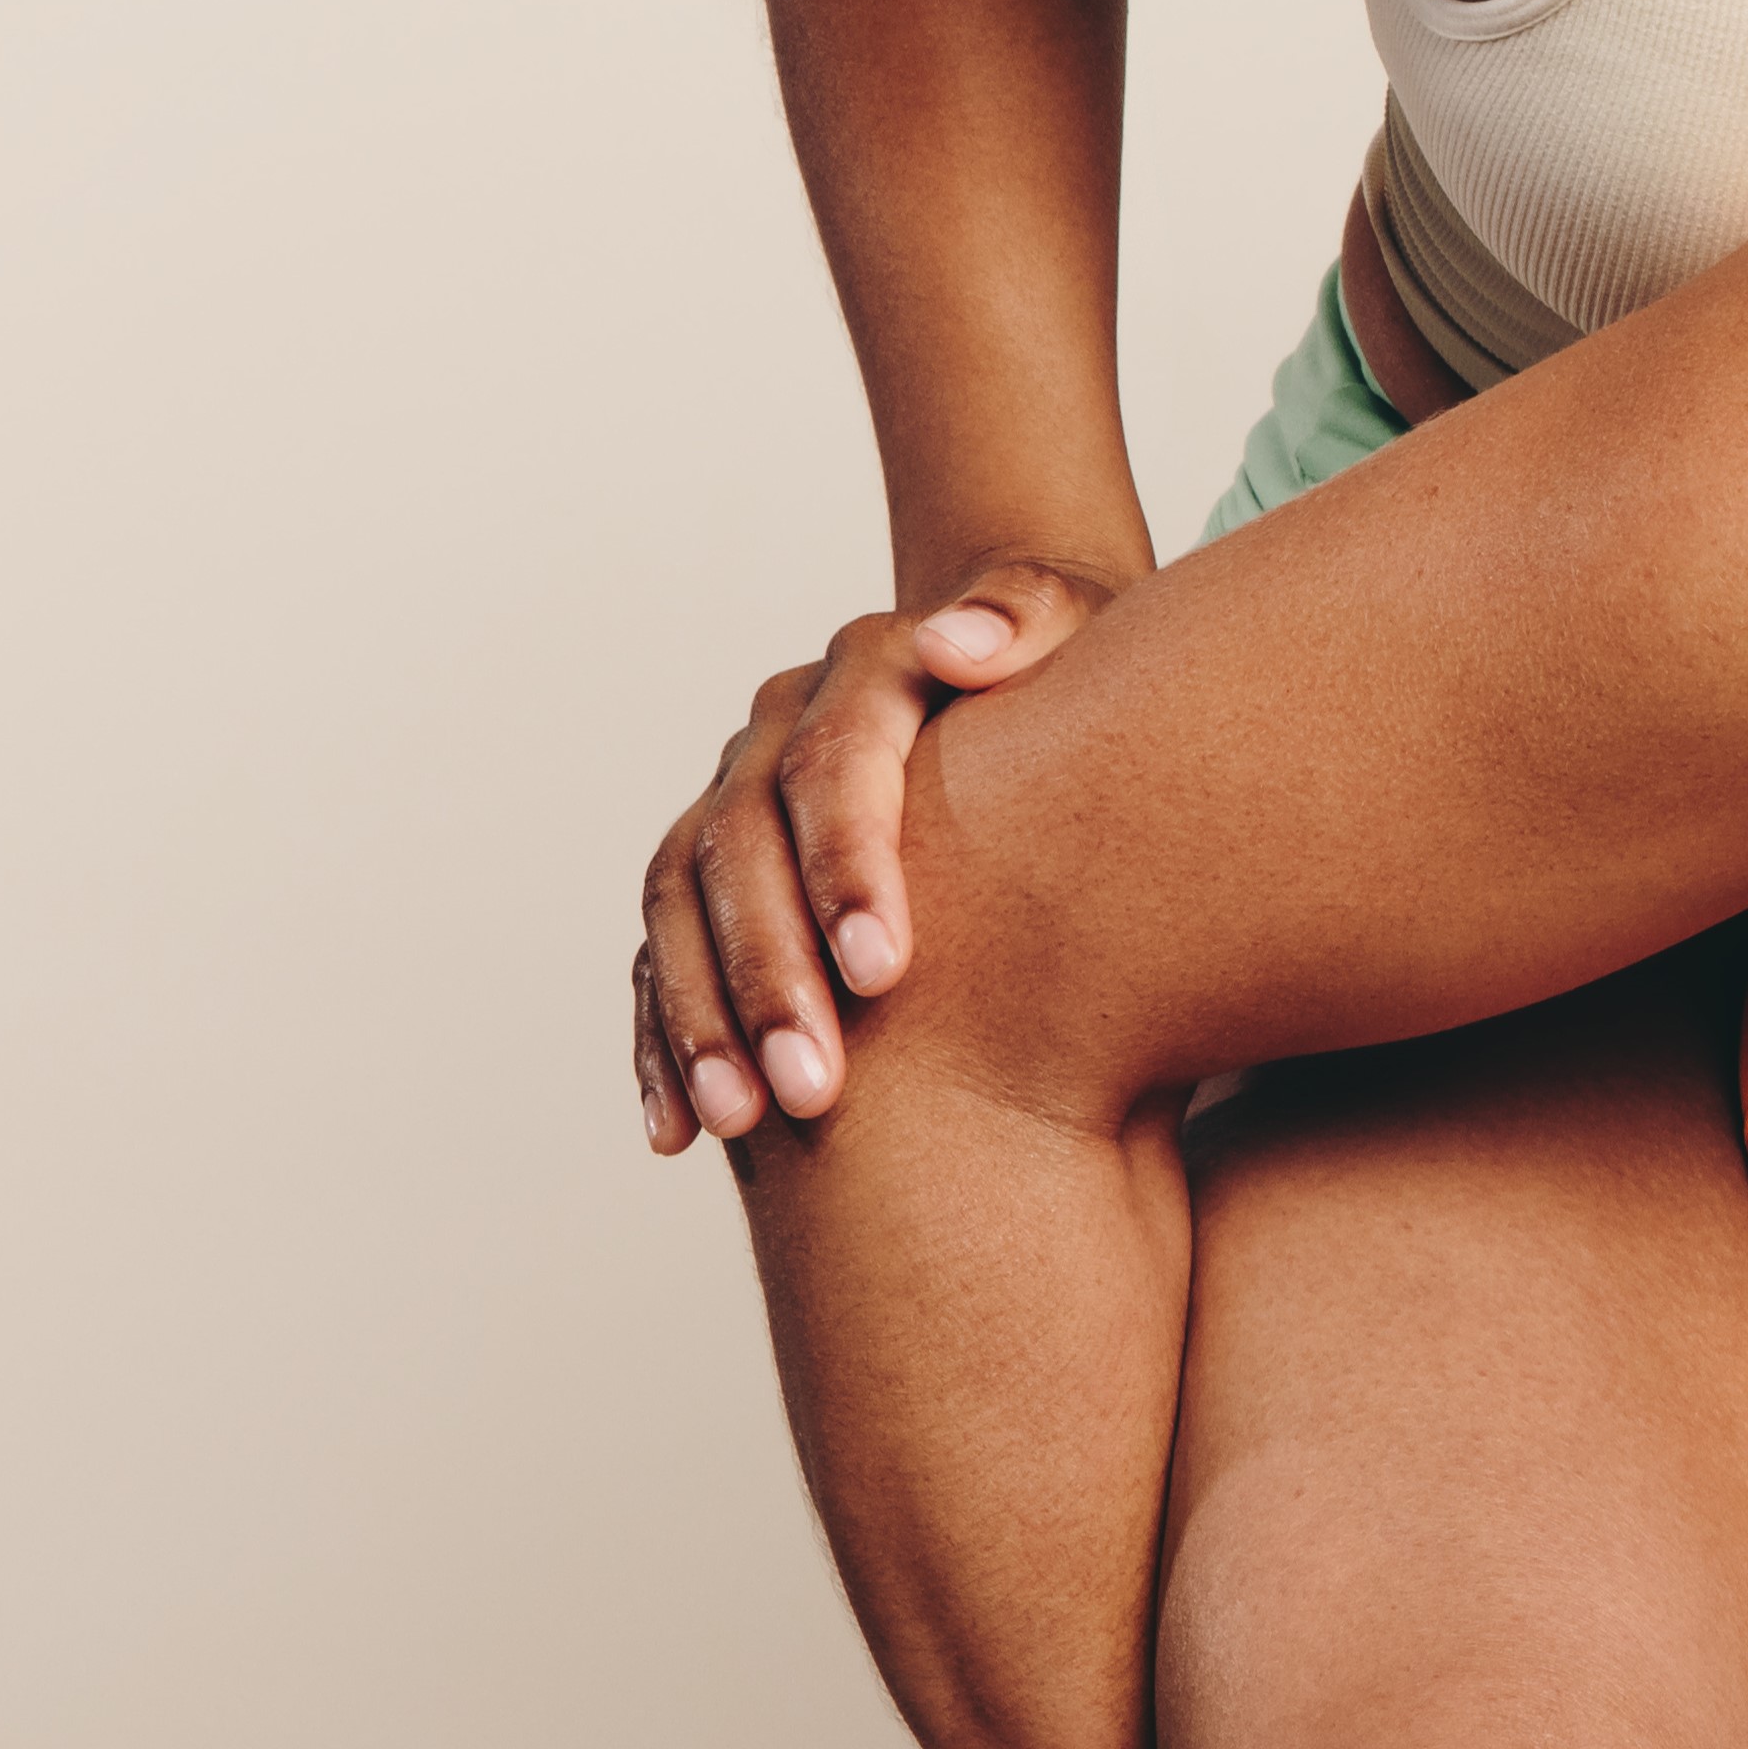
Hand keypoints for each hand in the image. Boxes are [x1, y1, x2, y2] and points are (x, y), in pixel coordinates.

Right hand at [635, 551, 1119, 1150]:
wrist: (1039, 690)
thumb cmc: (1082, 675)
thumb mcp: (1083, 629)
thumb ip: (1032, 618)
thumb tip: (958, 642)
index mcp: (864, 674)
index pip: (830, 767)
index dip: (845, 867)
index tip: (886, 972)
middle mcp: (778, 731)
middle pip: (741, 850)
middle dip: (770, 974)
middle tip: (814, 1087)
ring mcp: (735, 801)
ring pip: (683, 909)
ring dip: (703, 1019)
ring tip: (742, 1121)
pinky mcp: (715, 875)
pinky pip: (665, 956)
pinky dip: (667, 1043)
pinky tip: (683, 1130)